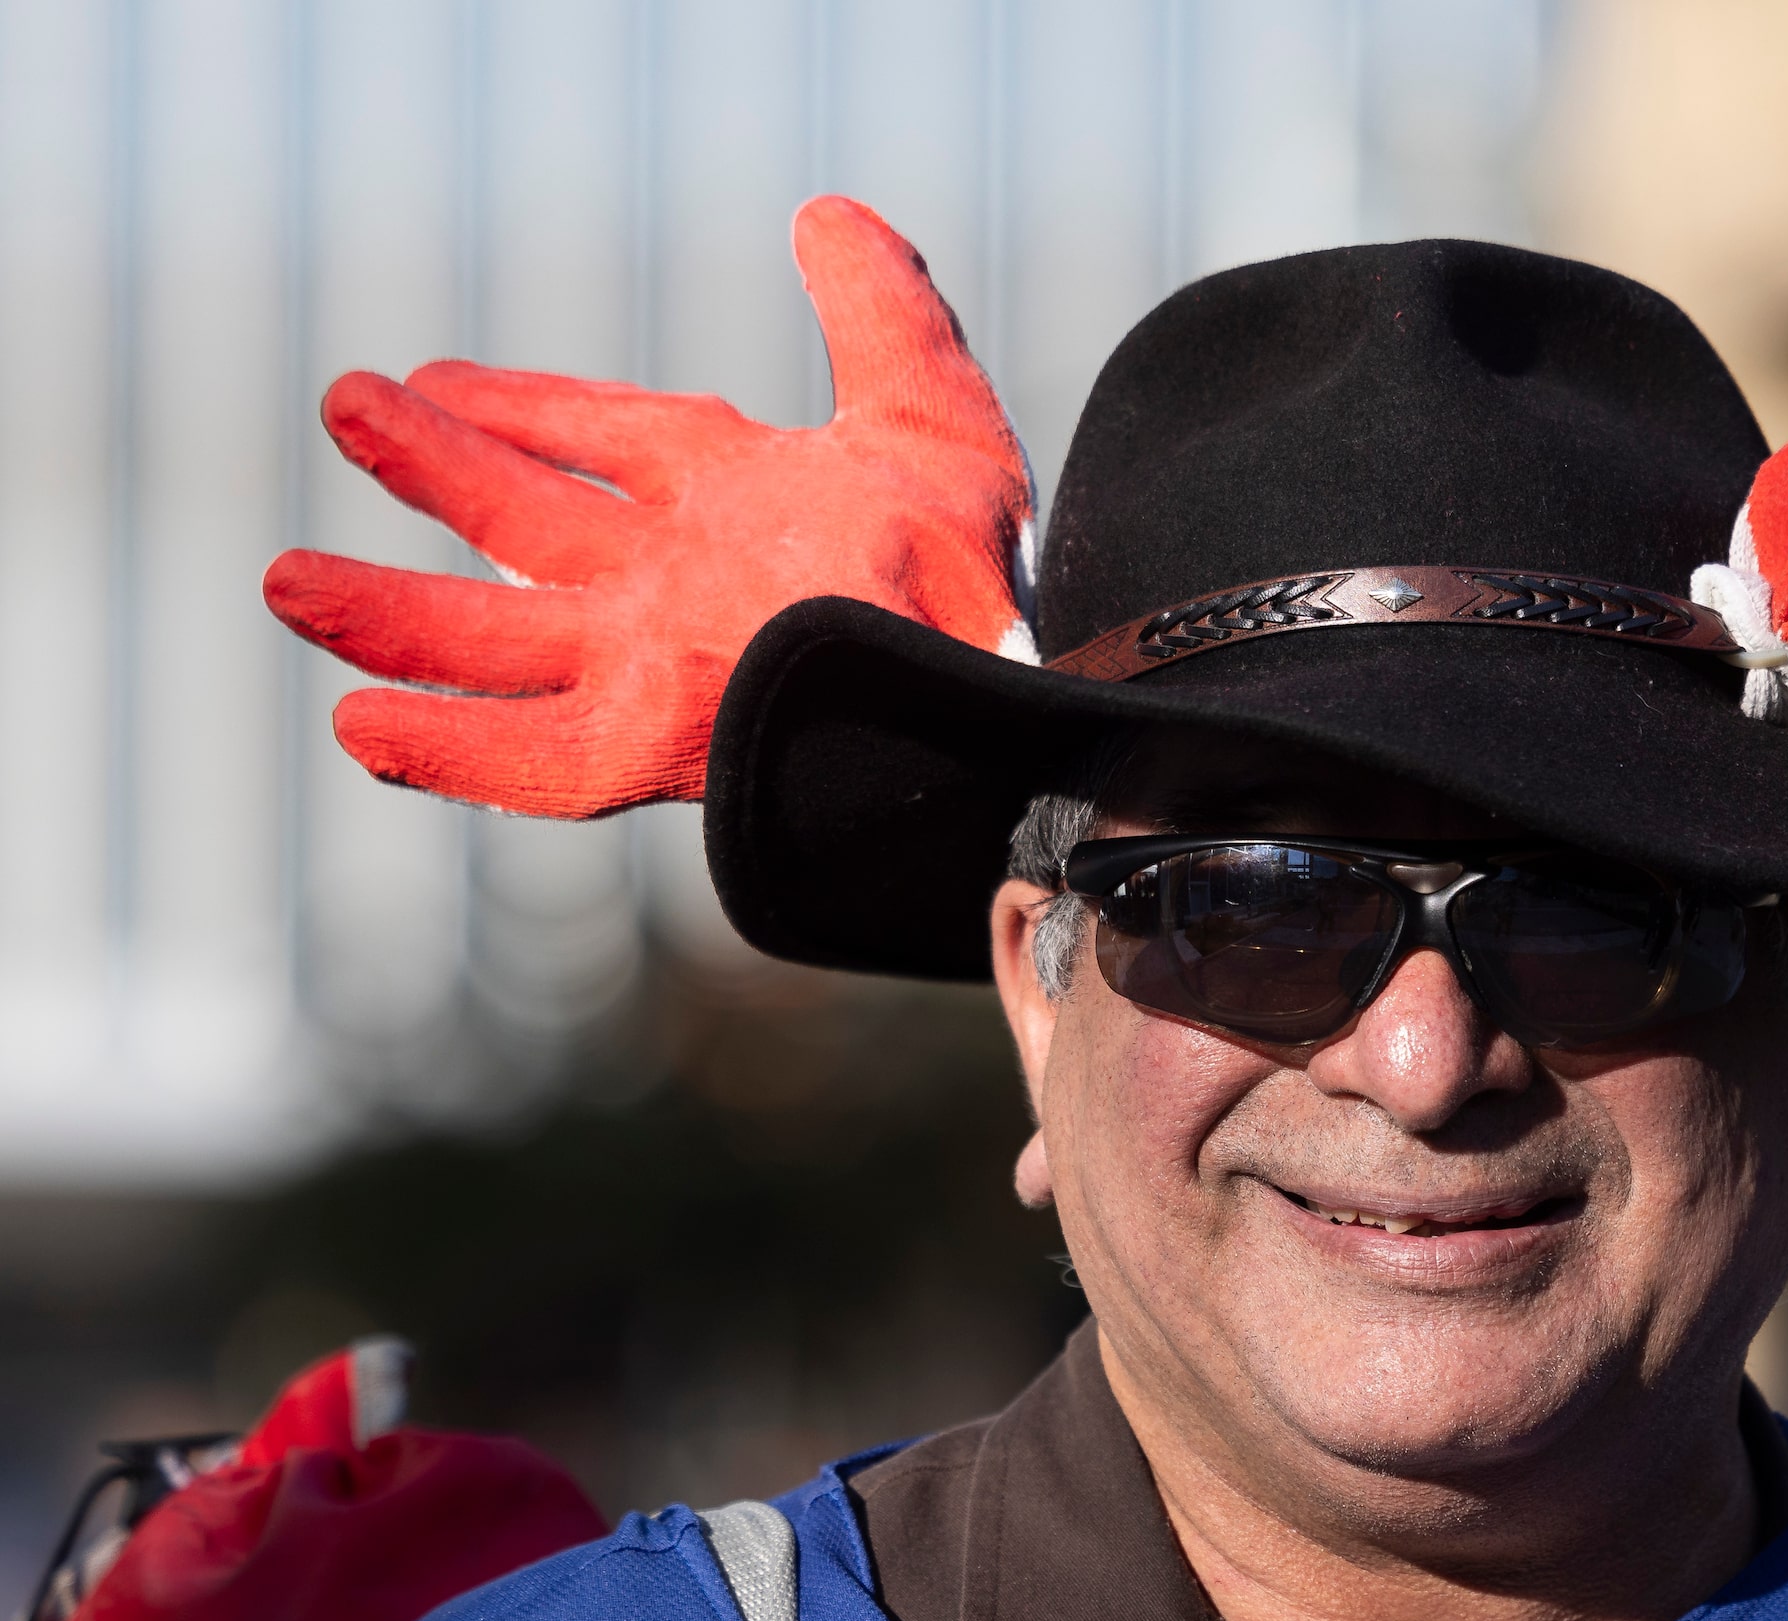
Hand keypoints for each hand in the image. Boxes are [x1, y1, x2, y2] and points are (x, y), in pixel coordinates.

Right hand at [264, 196, 1031, 816]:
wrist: (1016, 689)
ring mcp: (663, 661)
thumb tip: (823, 211)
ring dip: (394, 614)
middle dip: (436, 467)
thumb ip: (876, 310)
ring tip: (287, 582)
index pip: (605, 437)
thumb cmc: (989, 572)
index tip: (435, 377)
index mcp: (737, 496)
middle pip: (529, 522)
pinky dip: (449, 747)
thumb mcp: (935, 415)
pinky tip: (359, 733)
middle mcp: (682, 580)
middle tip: (343, 405)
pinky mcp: (664, 744)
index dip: (524, 406)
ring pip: (499, 640)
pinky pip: (534, 758)